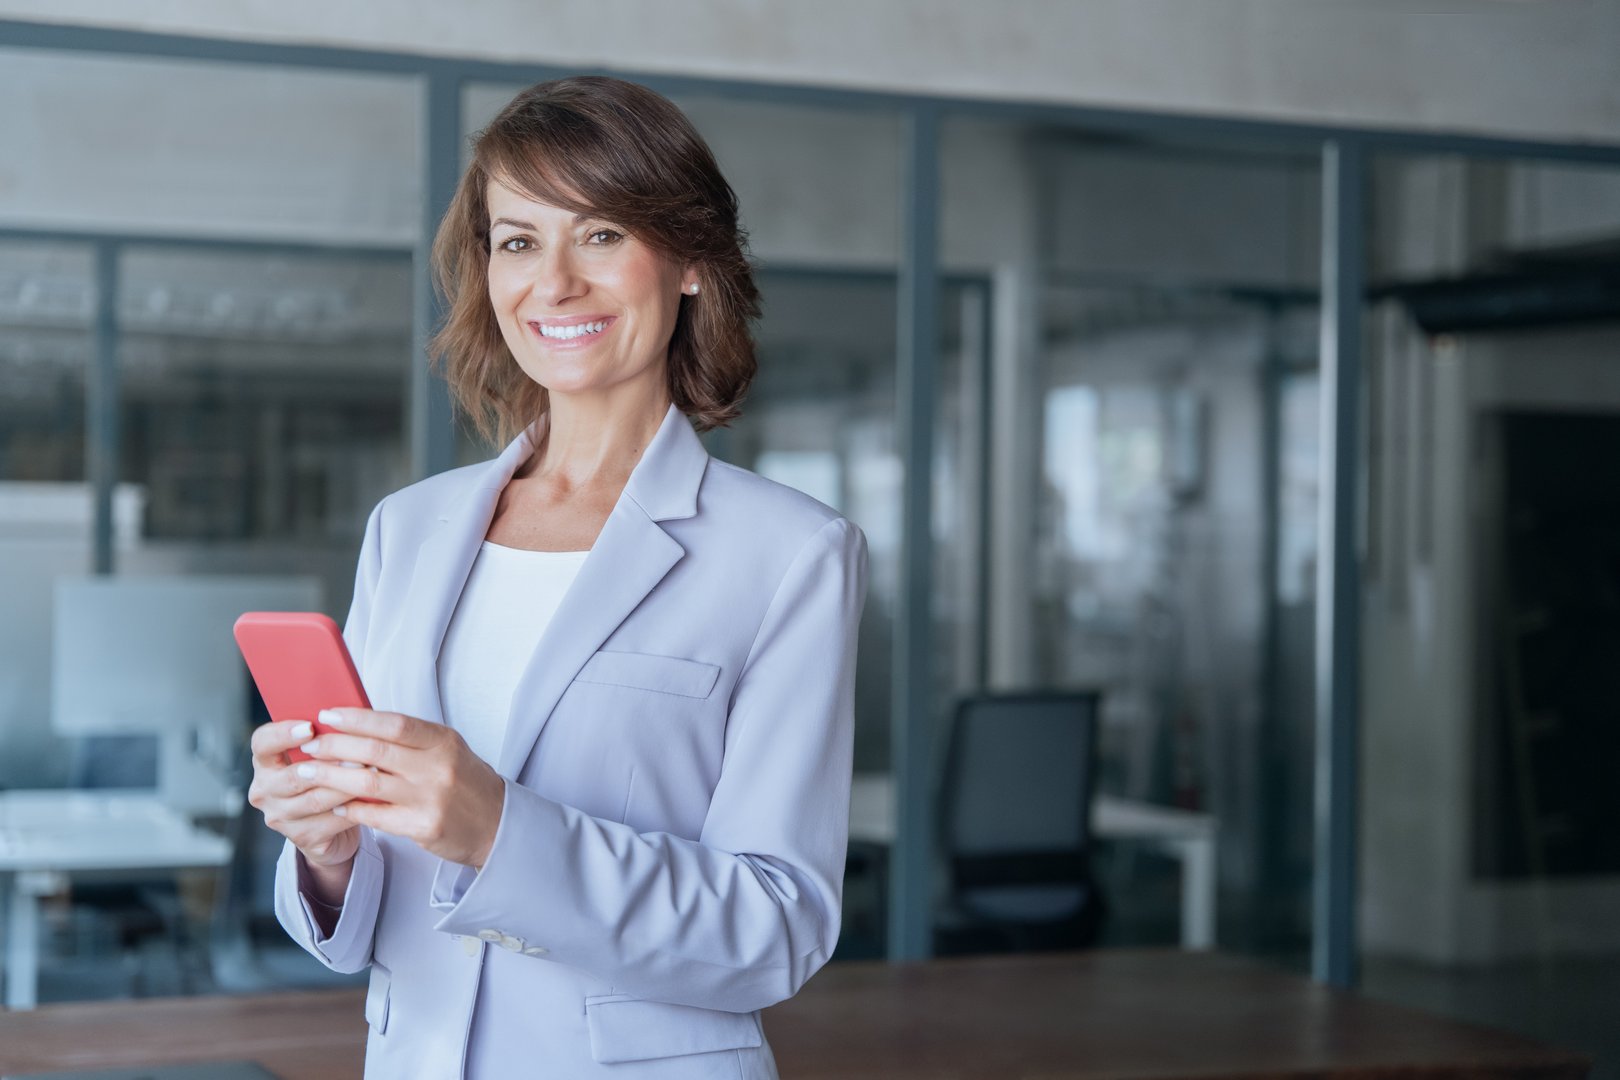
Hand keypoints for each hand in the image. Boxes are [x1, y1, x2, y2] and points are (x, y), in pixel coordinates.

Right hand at [247, 718, 359, 869]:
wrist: (331, 826)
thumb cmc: (328, 777)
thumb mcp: (321, 755)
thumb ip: (325, 736)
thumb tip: (349, 711)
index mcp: (265, 762)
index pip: (262, 743)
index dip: (283, 734)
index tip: (309, 727)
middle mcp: (264, 791)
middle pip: (293, 776)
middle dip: (329, 764)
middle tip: (358, 754)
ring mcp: (280, 817)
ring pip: (316, 799)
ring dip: (346, 785)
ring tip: (372, 772)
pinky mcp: (302, 837)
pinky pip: (332, 820)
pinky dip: (354, 808)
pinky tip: (372, 798)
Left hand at [291, 707, 506, 869]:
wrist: (498, 824)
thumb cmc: (466, 782)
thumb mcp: (448, 750)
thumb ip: (410, 739)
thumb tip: (359, 726)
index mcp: (443, 741)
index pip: (393, 723)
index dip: (357, 718)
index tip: (328, 715)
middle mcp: (437, 767)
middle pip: (374, 751)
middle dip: (334, 746)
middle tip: (309, 745)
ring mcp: (430, 798)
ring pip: (367, 782)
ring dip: (331, 776)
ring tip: (308, 773)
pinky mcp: (423, 827)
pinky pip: (375, 816)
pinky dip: (350, 809)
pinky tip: (334, 805)